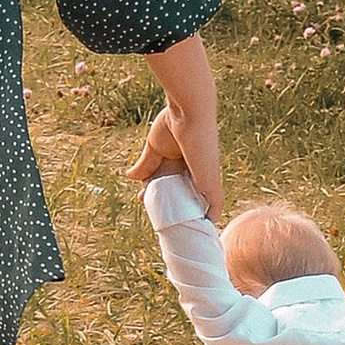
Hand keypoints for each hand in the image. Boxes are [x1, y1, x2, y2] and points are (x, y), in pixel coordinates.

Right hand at [134, 30, 222, 218]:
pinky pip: (214, 206)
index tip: (144, 200)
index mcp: (180, 161)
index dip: (158, 194)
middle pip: (182, 195)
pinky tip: (202, 231)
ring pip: (197, 203)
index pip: (170, 183)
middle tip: (155, 218)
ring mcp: (203, 178)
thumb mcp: (154, 149)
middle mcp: (194, 170)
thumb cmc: (172, 123)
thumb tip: (131, 177)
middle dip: (170, 207)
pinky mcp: (211, 183)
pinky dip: (208, 218)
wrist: (189, 112)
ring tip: (175, 232)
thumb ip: (145, 164)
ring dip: (188, 217)